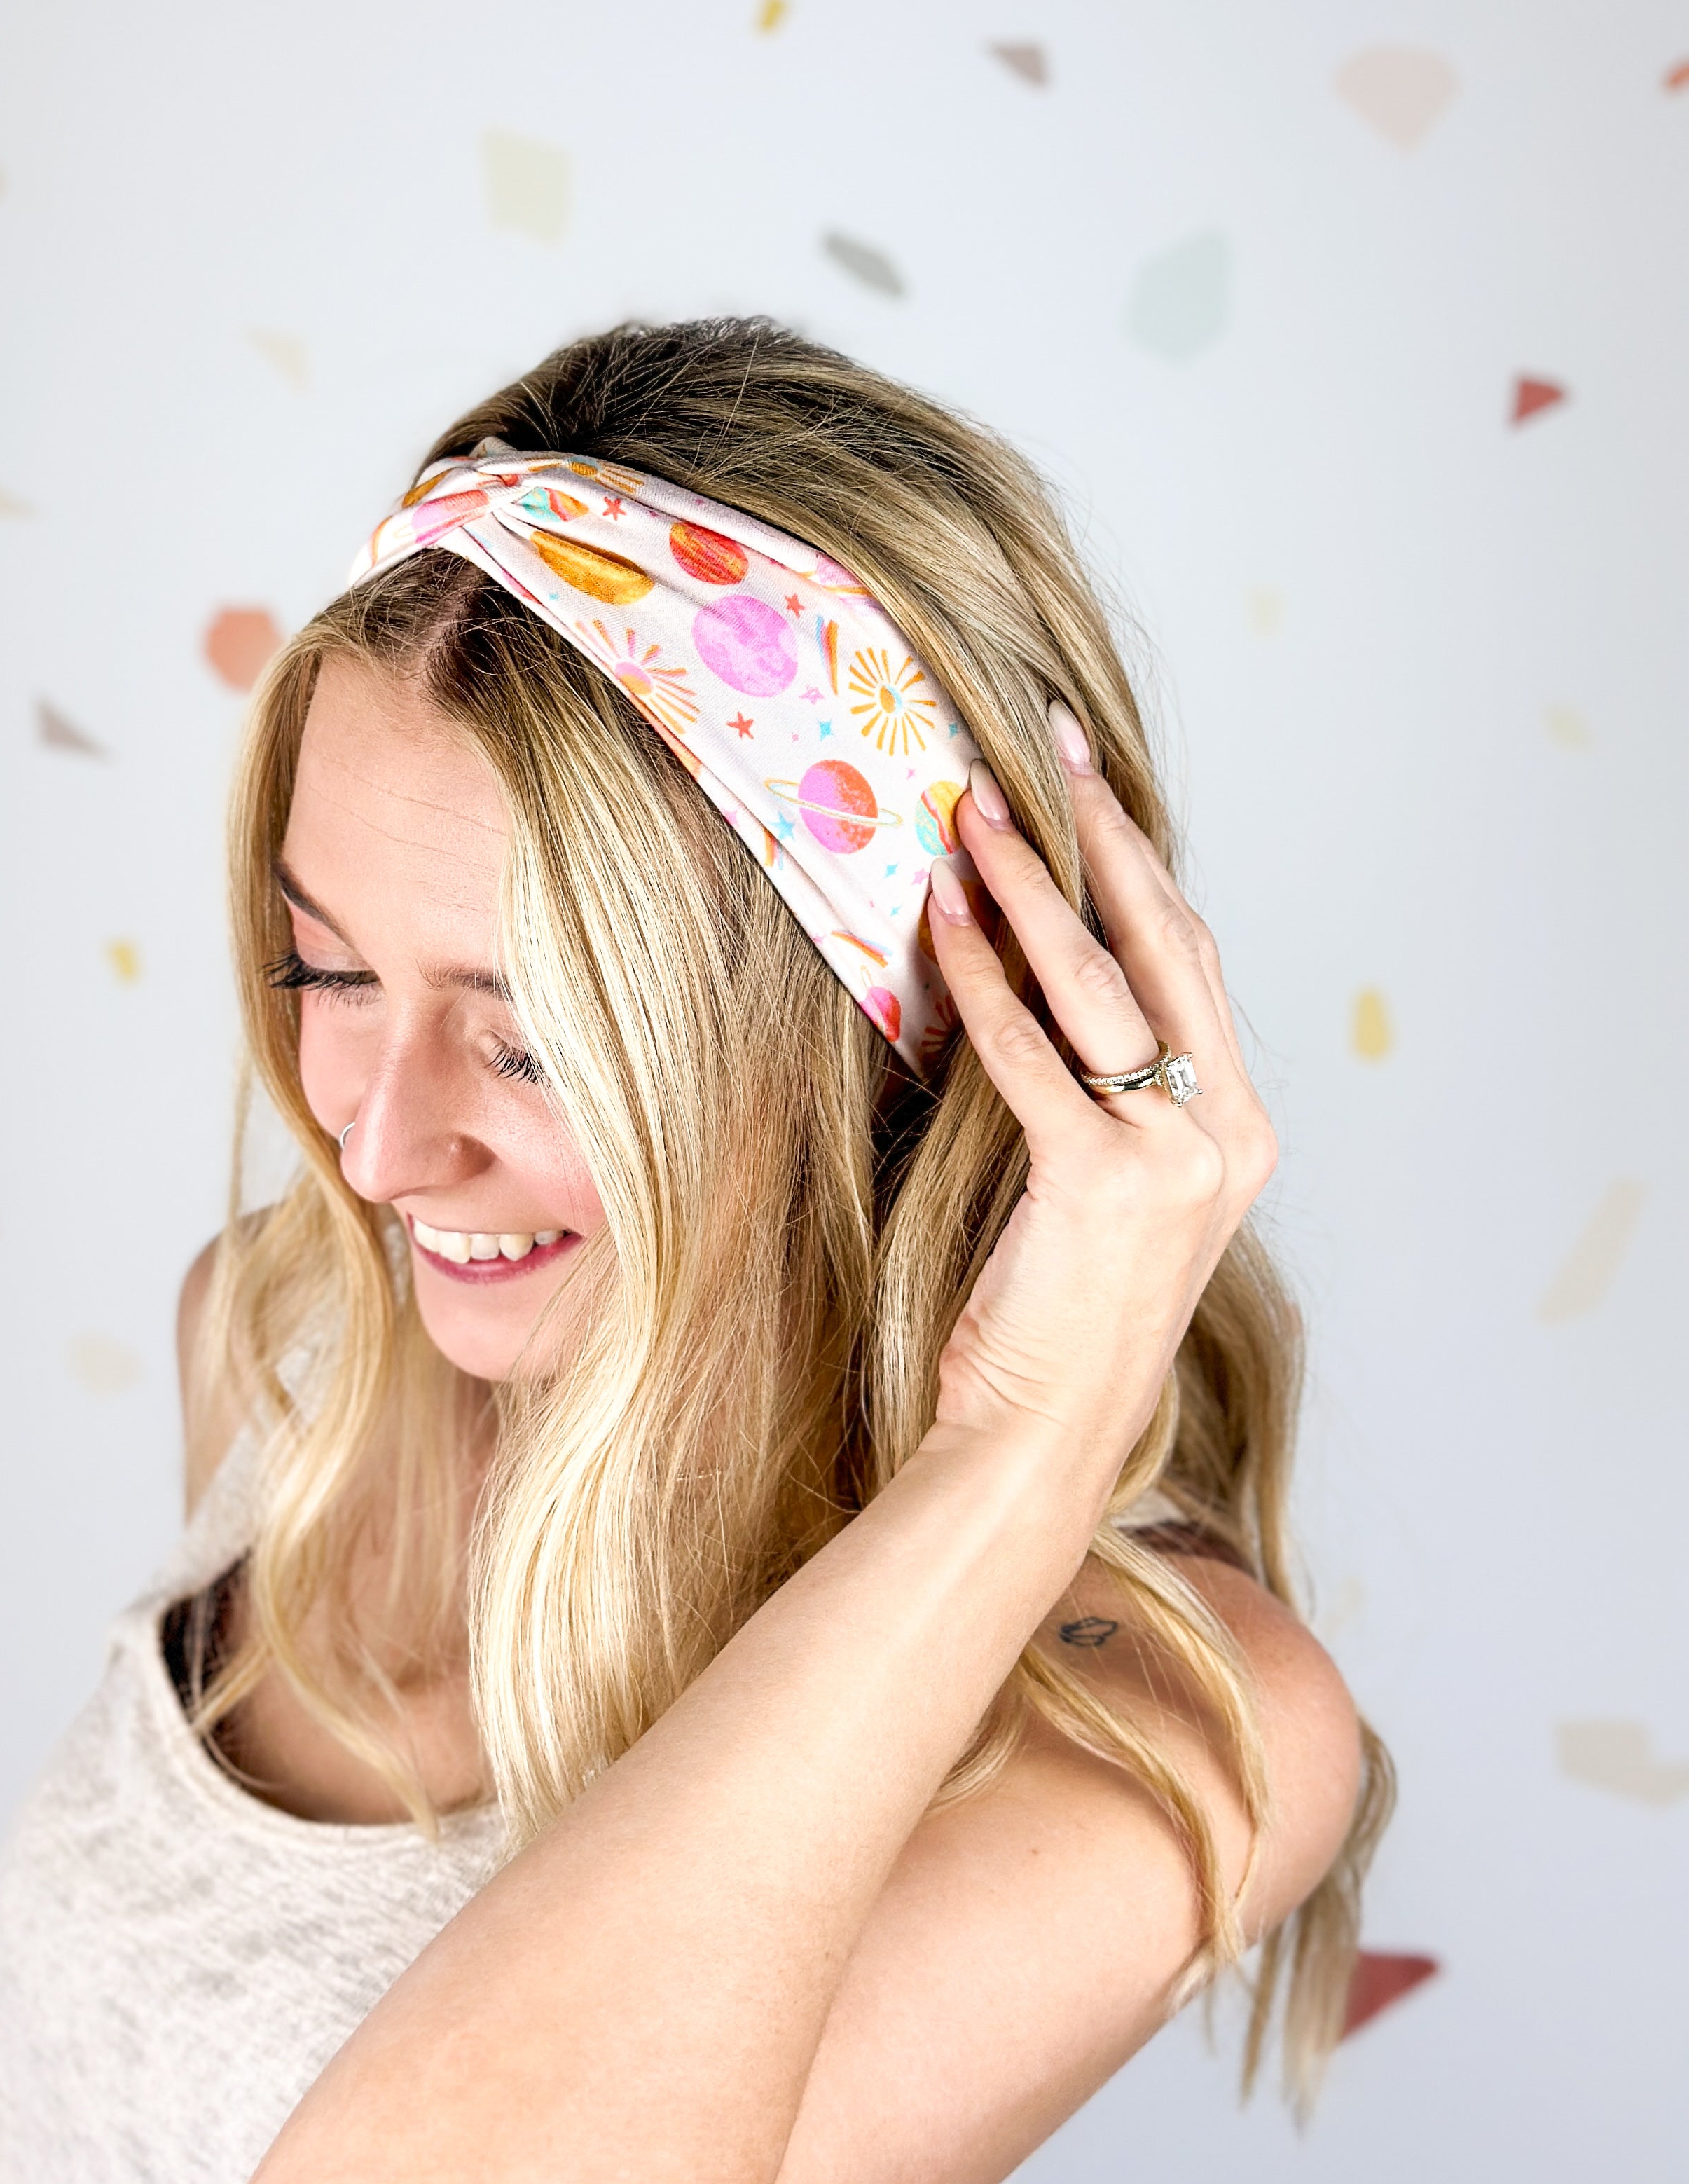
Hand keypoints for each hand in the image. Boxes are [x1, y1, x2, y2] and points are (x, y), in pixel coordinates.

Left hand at [921, 705, 1276, 1484]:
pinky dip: (983, 981)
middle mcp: (1227, 1132)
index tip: (1089, 784)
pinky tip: (942, 922)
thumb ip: (1106, 1090)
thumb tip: (1043, 976)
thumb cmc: (1057, 1316)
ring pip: (1099, 982)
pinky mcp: (1103, 1180)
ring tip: (971, 813)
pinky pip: (1033, 1054)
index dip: (1138, 863)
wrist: (1042, 1437)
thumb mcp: (1109, 1187)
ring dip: (1029, 887)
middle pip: (1163, 941)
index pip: (1192, 959)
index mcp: (1241, 1128)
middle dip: (1100, 833)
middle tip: (1045, 747)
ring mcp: (1176, 1157)